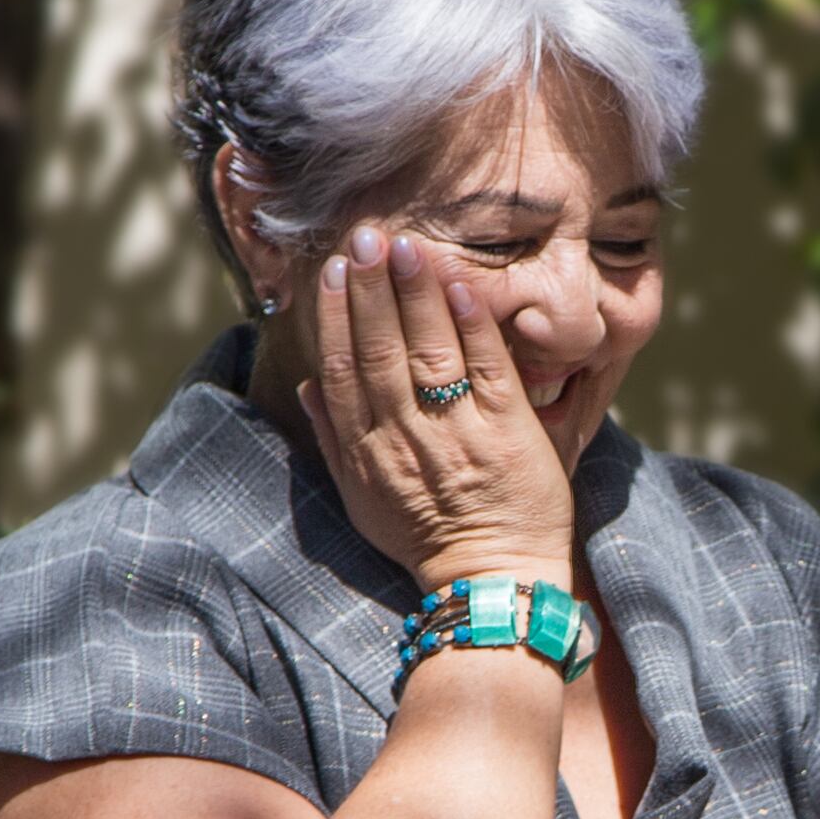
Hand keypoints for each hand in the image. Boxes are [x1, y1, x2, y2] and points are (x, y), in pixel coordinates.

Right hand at [294, 226, 573, 591]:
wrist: (492, 582)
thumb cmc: (426, 538)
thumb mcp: (363, 499)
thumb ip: (334, 440)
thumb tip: (309, 383)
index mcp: (367, 452)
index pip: (343, 371)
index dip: (334, 317)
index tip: (331, 270)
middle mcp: (408, 440)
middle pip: (381, 353)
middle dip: (370, 291)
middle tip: (365, 236)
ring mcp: (460, 436)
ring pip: (430, 355)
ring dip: (416, 297)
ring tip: (406, 248)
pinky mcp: (510, 436)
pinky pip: (489, 373)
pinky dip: (474, 328)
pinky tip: (461, 288)